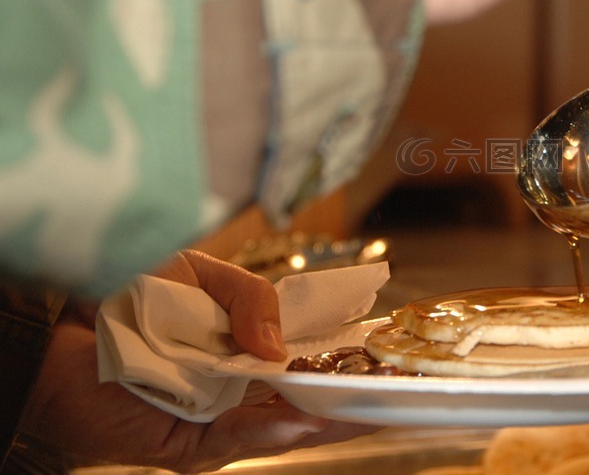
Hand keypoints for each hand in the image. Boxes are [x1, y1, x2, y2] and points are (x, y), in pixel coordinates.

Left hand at [19, 250, 374, 470]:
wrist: (58, 328)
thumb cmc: (127, 296)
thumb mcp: (201, 275)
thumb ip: (250, 297)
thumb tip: (280, 346)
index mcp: (248, 345)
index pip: (310, 352)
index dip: (347, 351)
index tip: (388, 346)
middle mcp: (240, 386)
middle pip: (307, 396)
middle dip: (352, 394)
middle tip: (398, 387)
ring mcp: (218, 418)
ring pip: (283, 425)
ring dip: (326, 418)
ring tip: (370, 406)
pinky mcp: (188, 445)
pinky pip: (236, 441)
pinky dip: (269, 432)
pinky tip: (301, 420)